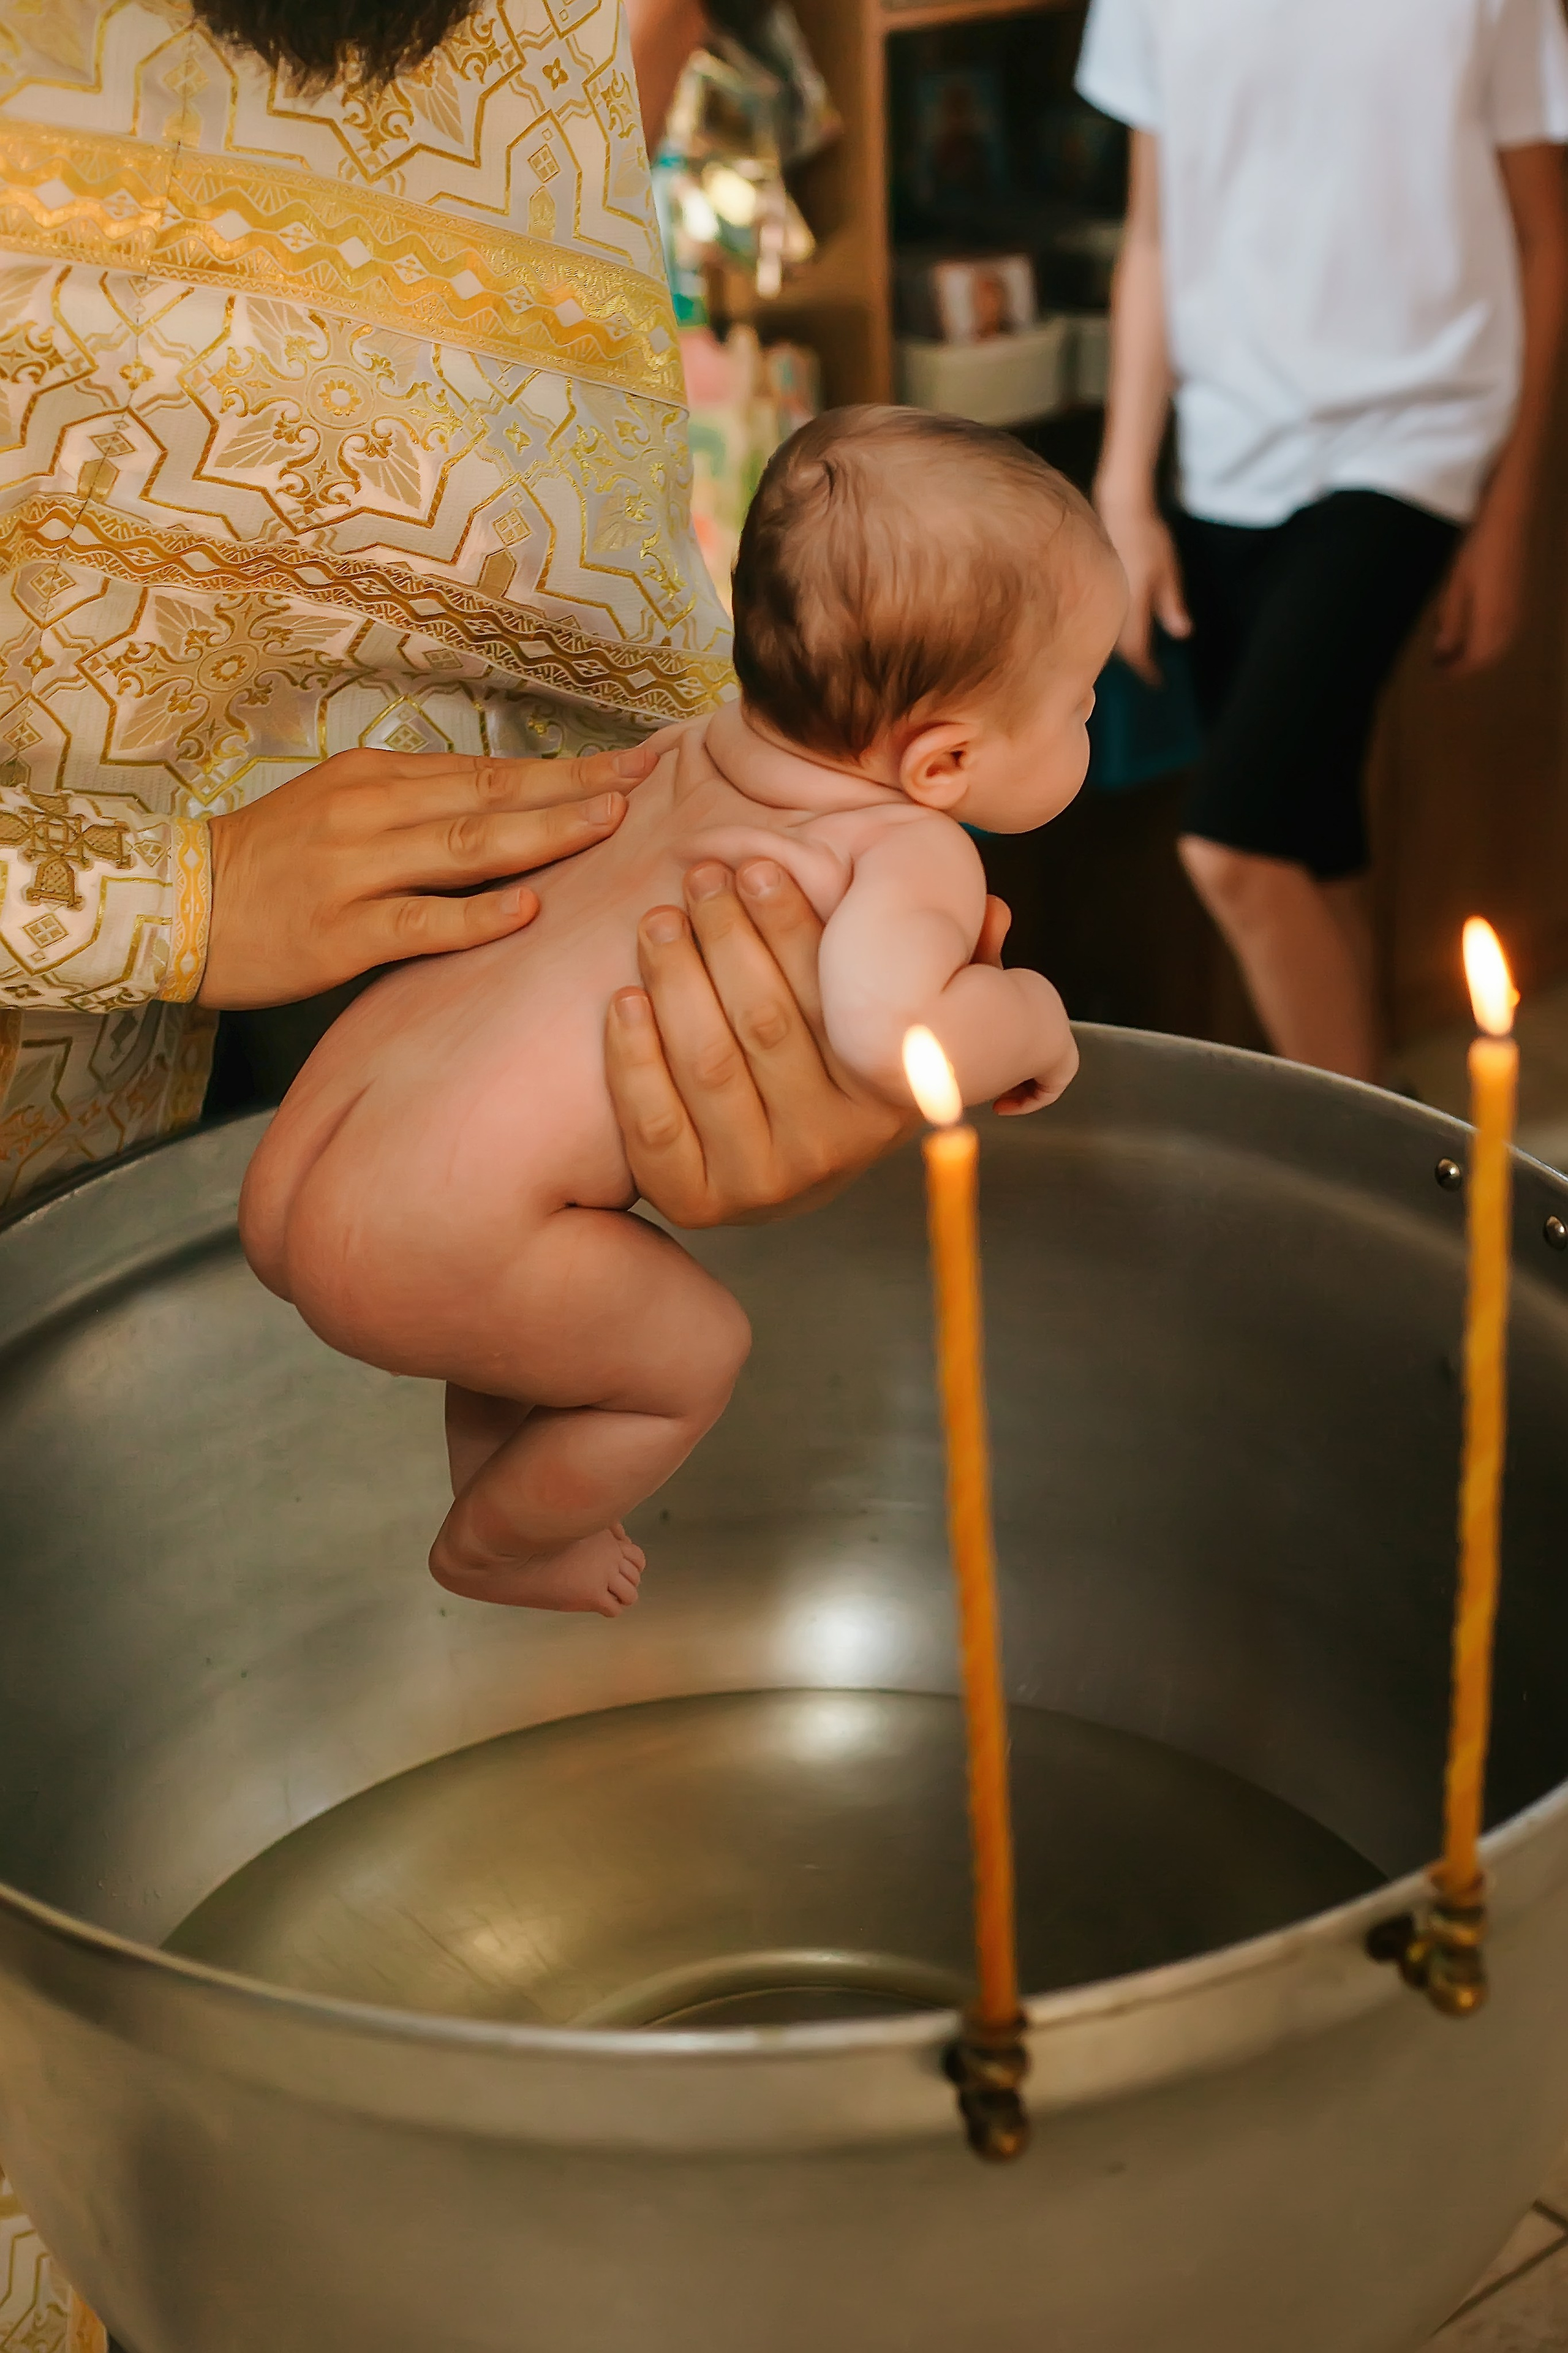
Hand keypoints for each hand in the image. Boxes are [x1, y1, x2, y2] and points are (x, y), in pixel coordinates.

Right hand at [199, 741, 659, 1009]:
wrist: (174, 906)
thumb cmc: (268, 865)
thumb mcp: (340, 812)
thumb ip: (414, 809)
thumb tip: (499, 810)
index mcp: (376, 779)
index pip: (488, 769)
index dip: (564, 769)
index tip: (631, 763)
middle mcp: (371, 811)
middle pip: (490, 794)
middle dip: (574, 788)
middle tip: (646, 781)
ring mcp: (356, 871)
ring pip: (465, 848)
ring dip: (542, 836)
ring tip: (608, 826)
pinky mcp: (340, 933)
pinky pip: (419, 922)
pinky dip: (476, 916)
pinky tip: (527, 909)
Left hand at [605, 858, 916, 1225]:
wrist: (776, 1172)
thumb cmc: (834, 1066)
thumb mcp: (897, 1024)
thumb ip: (945, 967)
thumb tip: (996, 916)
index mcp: (881, 1098)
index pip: (829, 1000)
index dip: (790, 925)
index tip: (757, 867)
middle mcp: (829, 1149)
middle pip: (763, 1024)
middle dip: (726, 938)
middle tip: (699, 879)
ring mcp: (761, 1183)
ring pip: (708, 1064)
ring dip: (675, 981)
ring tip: (658, 922)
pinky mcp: (697, 1203)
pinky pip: (656, 1125)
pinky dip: (633, 1058)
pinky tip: (623, 999)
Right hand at [1096, 493, 1190, 683]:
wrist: (1118, 509)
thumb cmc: (1148, 538)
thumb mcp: (1168, 571)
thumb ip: (1172, 604)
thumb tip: (1183, 634)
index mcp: (1131, 605)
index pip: (1137, 650)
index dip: (1147, 670)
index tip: (1158, 682)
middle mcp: (1113, 607)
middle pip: (1120, 651)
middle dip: (1136, 664)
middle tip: (1150, 675)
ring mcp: (1101, 600)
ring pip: (1110, 639)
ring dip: (1124, 652)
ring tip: (1139, 660)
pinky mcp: (1095, 593)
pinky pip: (1103, 624)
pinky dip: (1115, 635)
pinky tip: (1124, 635)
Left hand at [1434, 496, 1528, 675]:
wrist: (1508, 518)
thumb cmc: (1477, 550)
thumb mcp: (1456, 587)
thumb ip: (1450, 621)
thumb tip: (1442, 652)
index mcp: (1492, 621)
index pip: (1475, 660)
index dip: (1455, 671)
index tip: (1436, 674)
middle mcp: (1509, 620)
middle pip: (1488, 656)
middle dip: (1465, 665)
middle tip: (1441, 665)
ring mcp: (1518, 608)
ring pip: (1498, 644)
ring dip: (1477, 653)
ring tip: (1452, 652)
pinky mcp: (1519, 597)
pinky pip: (1505, 630)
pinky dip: (1487, 638)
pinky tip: (1472, 631)